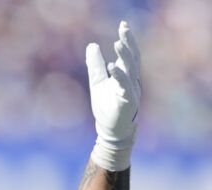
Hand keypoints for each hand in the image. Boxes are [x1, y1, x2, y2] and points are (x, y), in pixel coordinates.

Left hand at [86, 20, 140, 171]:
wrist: (110, 130)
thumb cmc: (107, 107)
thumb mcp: (97, 83)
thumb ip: (95, 65)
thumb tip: (92, 45)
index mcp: (126, 75)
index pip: (129, 54)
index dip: (128, 40)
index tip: (123, 25)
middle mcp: (131, 81)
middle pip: (132, 59)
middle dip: (129, 43)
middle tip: (123, 29)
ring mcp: (131, 91)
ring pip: (131, 70)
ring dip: (125, 57)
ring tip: (117, 43)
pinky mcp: (127, 102)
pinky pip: (125, 87)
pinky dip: (119, 76)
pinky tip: (112, 67)